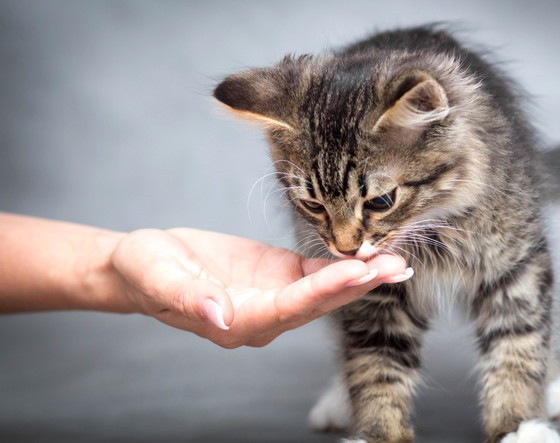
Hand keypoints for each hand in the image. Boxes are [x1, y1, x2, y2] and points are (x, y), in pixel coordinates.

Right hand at [111, 228, 410, 347]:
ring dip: (362, 277)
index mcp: (239, 320)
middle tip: (396, 266)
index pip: (290, 306)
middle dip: (359, 284)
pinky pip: (318, 273)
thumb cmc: (146, 271)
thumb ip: (189, 298)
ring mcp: (275, 297)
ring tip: (398, 261)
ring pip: (326, 290)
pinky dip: (344, 265)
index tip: (359, 270)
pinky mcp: (280, 276)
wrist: (144, 264)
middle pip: (319, 302)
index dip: (326, 288)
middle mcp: (264, 315)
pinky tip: (372, 255)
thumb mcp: (158, 278)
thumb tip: (219, 316)